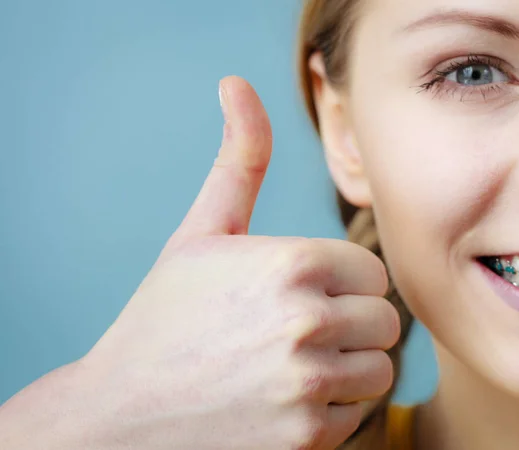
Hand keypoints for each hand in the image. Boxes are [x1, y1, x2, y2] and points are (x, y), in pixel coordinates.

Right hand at [81, 76, 400, 448]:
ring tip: (294, 364)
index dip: (342, 284)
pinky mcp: (306, 436)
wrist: (122, 410)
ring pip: (379, 368)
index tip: (307, 292)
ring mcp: (307, 383)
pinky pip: (357, 413)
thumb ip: (238, 160)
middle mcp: (306, 320)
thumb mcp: (202, 232)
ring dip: (347, 366)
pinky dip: (331, 408)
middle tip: (300, 330)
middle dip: (351, 324)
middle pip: (383, 320)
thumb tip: (237, 84)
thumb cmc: (166, 316)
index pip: (371, 272)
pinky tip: (285, 400)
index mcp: (290, 262)